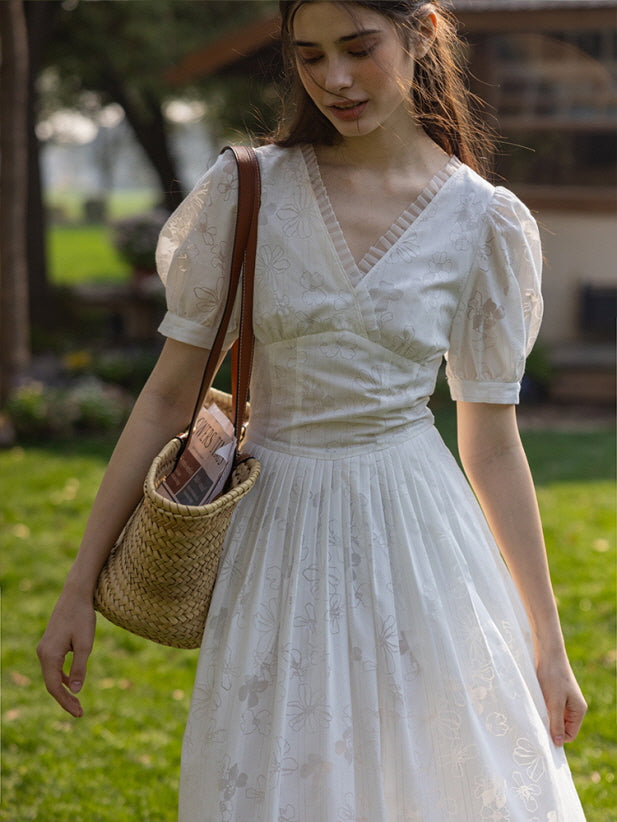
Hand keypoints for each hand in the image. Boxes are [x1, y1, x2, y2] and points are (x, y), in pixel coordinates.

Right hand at [37, 591, 95, 717]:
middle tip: (80, 712)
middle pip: (51, 684)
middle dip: (65, 699)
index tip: (79, 713)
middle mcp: (43, 653)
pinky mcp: (50, 644)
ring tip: (77, 702)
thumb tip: (75, 690)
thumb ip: (79, 667)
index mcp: (49, 655)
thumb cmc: (82, 617)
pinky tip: (72, 682)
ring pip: (51, 676)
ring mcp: (45, 648)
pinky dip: (62, 677)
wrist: (76, 595)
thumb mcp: (85, 644)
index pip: (53, 687)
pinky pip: (54, 667)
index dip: (65, 702)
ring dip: (63, 689)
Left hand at [536, 653, 586, 745]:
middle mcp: (574, 707)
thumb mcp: (554, 703)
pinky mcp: (557, 694)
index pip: (570, 734)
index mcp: (579, 710)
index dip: (558, 737)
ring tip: (537, 710)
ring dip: (547, 717)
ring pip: (556, 717)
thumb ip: (556, 723)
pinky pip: (552, 708)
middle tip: (538, 722)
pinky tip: (537, 703)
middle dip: (551, 727)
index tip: (543, 734)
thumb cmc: (552, 678)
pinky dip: (544, 708)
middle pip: (564, 727)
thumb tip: (559, 743)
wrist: (548, 654)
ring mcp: (566, 700)